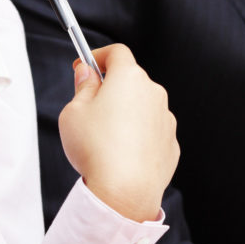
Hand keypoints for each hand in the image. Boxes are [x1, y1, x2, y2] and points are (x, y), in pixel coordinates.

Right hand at [57, 44, 178, 220]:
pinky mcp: (170, 143)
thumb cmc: (96, 149)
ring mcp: (165, 119)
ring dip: (126, 112)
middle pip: (131, 79)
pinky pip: (151, 130)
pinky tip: (120, 153)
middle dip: (111, 87)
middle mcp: (153, 93)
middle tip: (89, 105)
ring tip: (104, 137)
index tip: (85, 66)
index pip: (117, 52)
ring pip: (142, 106)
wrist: (125, 191)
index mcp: (129, 78)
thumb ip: (83, 87)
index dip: (98, 56)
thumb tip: (88, 74)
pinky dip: (137, 135)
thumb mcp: (74, 112)